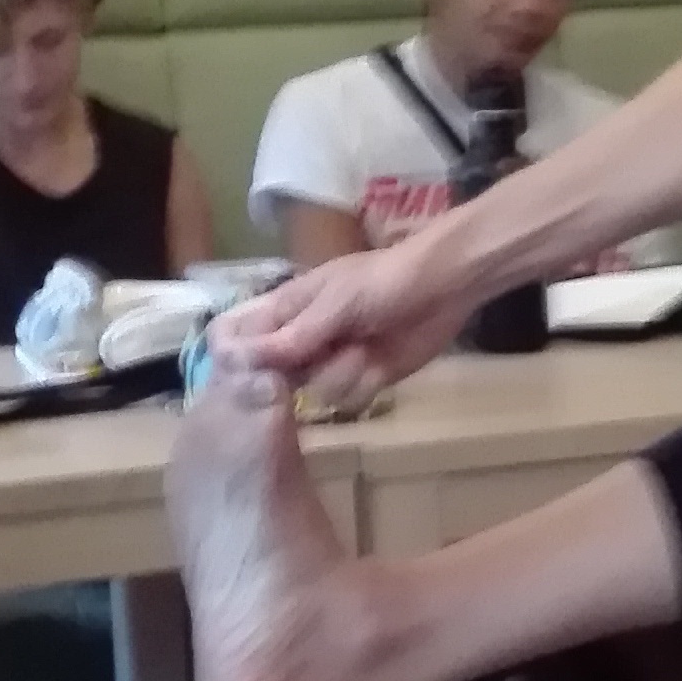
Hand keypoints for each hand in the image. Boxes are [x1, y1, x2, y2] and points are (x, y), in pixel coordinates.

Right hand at [208, 228, 473, 413]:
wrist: (443, 288)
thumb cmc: (383, 281)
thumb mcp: (336, 302)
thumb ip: (295, 334)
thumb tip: (248, 359)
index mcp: (287, 311)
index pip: (240, 338)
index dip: (237, 358)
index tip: (247, 371)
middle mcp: (302, 341)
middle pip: (274, 376)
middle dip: (294, 376)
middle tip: (315, 364)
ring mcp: (332, 362)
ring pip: (313, 392)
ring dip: (340, 374)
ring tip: (362, 348)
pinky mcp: (362, 381)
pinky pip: (347, 400)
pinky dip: (364, 384)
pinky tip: (379, 364)